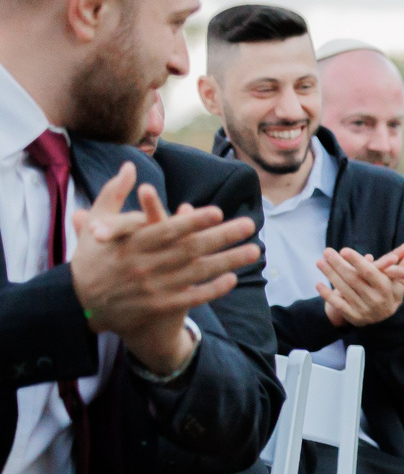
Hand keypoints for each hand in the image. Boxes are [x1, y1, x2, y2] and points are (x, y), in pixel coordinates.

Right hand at [68, 164, 259, 371]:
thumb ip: (113, 193)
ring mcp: (153, 288)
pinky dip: (213, 289)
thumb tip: (130, 166)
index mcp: (130, 243)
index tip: (218, 211)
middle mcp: (144, 265)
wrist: (79, 302)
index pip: (167, 230)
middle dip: (222, 237)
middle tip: (250, 224)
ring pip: (197, 273)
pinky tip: (233, 279)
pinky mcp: (159, 306)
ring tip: (254, 250)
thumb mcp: (97, 222)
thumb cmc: (91, 257)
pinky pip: (192, 297)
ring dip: (228, 261)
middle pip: (190, 250)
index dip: (193, 222)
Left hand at [318, 244, 403, 327]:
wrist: (385, 321)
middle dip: (338, 264)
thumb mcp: (400, 280)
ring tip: (320, 261)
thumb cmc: (391, 293)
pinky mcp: (353, 317)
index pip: (371, 273)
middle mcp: (375, 300)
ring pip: (344, 290)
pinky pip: (338, 305)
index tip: (345, 250)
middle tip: (327, 251)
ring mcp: (364, 309)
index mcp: (387, 289)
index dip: (358, 262)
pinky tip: (318, 284)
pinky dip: (327, 295)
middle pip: (354, 279)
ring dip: (330, 275)